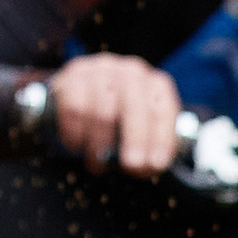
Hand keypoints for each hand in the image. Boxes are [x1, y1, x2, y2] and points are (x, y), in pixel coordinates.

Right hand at [47, 54, 182, 175]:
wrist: (81, 96)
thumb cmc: (119, 123)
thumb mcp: (141, 136)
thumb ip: (148, 153)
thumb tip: (145, 167)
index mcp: (156, 86)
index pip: (162, 111)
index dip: (162, 139)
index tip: (156, 164)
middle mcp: (131, 73)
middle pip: (134, 106)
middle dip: (135, 139)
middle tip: (131, 165)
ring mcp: (102, 71)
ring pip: (102, 111)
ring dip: (100, 145)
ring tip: (97, 165)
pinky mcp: (75, 75)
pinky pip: (75, 109)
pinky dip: (77, 134)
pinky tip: (77, 146)